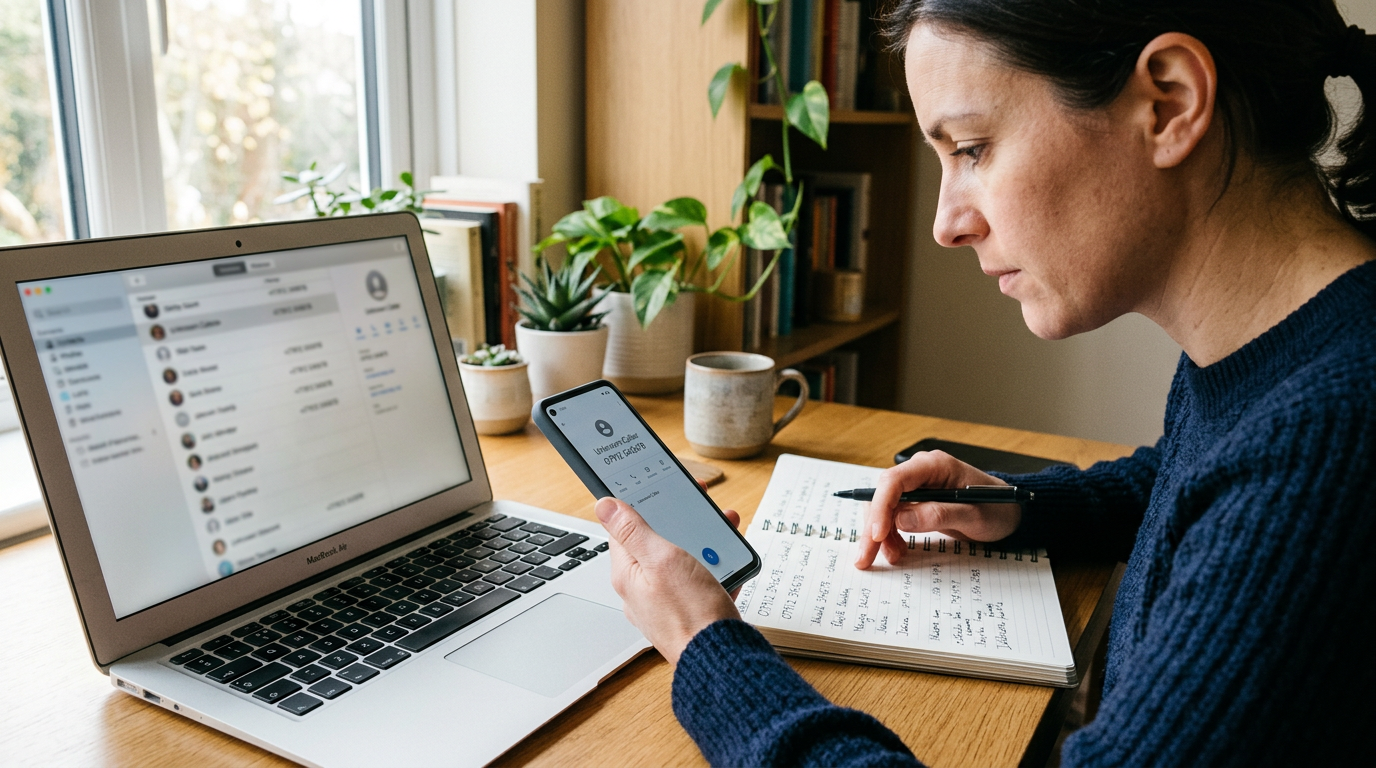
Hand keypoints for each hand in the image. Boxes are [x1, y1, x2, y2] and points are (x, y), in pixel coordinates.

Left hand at [595, 497, 741, 665]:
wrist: (721, 659)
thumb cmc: (691, 614)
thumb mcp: (662, 559)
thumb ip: (633, 530)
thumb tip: (604, 505)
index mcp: (628, 574)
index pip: (625, 529)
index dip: (644, 505)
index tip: (663, 491)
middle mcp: (641, 590)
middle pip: (656, 544)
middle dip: (680, 524)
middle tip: (701, 511)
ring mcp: (664, 603)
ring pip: (681, 562)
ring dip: (701, 544)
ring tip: (722, 534)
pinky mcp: (686, 613)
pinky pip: (697, 582)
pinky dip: (713, 569)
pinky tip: (727, 565)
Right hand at [856, 450, 1022, 568]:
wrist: (1011, 512)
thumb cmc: (999, 509)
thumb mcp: (975, 516)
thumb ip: (939, 514)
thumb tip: (902, 518)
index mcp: (934, 466)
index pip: (894, 480)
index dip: (881, 507)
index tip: (877, 533)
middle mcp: (920, 472)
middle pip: (883, 495)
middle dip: (873, 527)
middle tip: (866, 557)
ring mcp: (917, 486)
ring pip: (884, 508)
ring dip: (881, 534)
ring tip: (894, 556)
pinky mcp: (917, 501)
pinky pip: (894, 516)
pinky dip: (891, 535)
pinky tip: (897, 550)